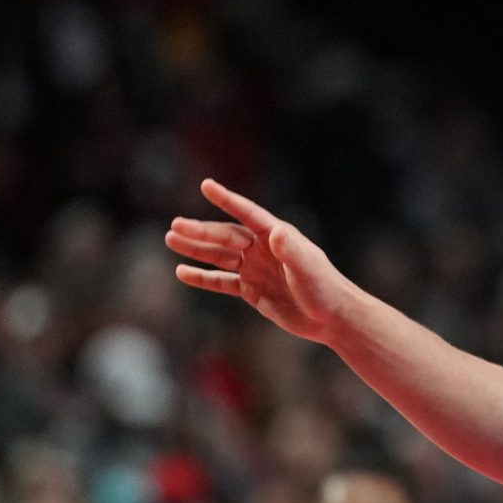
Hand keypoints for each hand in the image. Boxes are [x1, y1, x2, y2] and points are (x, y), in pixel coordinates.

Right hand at [168, 179, 360, 345]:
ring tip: (171, 239)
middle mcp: (263, 248)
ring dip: (196, 248)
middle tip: (174, 226)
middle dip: (201, 231)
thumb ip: (292, 250)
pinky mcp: (252, 290)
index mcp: (277, 236)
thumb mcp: (308, 268)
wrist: (332, 318)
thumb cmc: (325, 288)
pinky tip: (182, 271)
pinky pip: (222, 281)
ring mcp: (256, 269)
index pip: (247, 213)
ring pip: (219, 256)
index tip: (206, 185)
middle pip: (226, 236)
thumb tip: (277, 232)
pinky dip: (202, 277)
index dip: (227, 199)